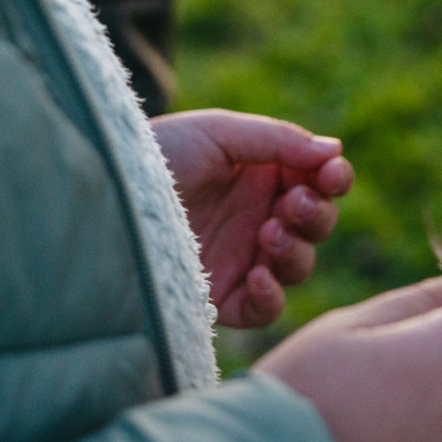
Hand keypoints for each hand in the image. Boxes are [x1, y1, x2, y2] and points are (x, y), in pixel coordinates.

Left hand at [151, 109, 352, 328]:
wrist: (107, 191)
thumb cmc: (159, 152)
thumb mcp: (218, 132)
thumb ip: (277, 139)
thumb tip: (334, 151)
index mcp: (265, 175)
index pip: (319, 181)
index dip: (335, 178)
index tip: (331, 174)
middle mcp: (260, 216)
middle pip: (317, 224)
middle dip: (316, 213)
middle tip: (292, 202)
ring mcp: (243, 257)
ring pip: (299, 265)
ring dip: (296, 249)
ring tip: (269, 232)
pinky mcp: (222, 296)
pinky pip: (264, 308)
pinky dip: (272, 295)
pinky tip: (258, 275)